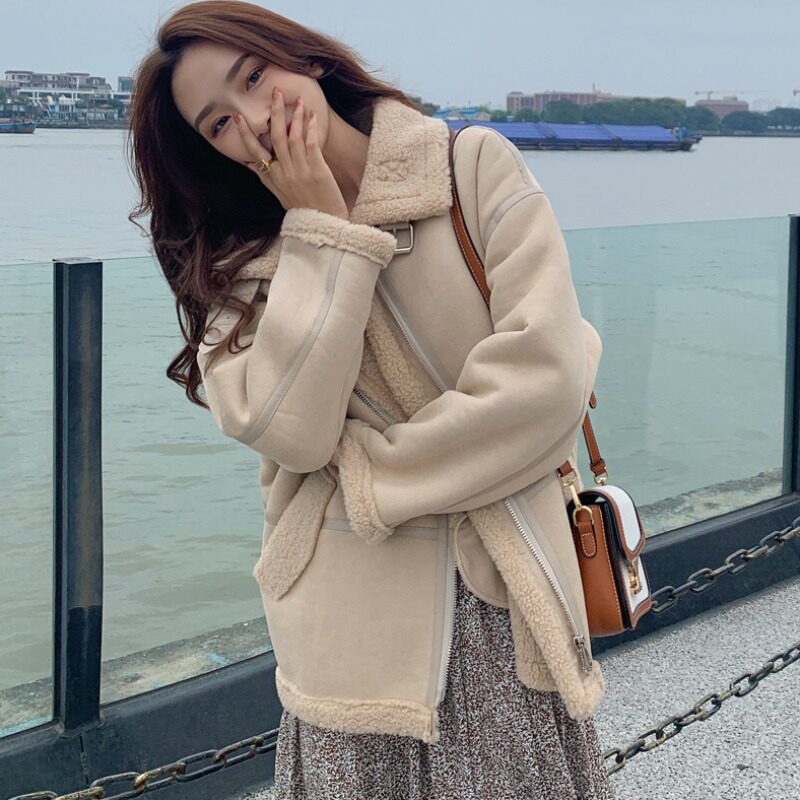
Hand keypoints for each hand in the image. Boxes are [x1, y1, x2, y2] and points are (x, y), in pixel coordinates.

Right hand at [237, 89, 349, 220]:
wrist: (323, 226)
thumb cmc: (303, 211)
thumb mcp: (279, 196)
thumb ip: (265, 178)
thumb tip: (248, 165)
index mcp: (273, 179)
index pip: (254, 153)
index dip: (246, 135)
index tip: (237, 118)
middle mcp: (284, 173)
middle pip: (275, 138)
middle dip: (274, 113)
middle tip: (275, 92)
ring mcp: (300, 171)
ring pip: (293, 138)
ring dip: (294, 116)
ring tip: (297, 100)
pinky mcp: (317, 171)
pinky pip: (311, 145)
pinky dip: (310, 129)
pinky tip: (311, 116)